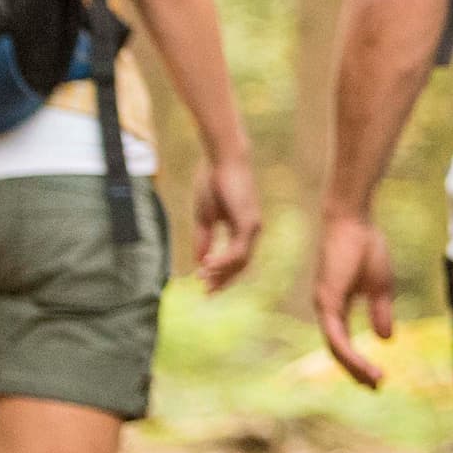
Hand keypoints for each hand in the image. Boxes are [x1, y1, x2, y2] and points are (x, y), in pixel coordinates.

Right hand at [192, 148, 263, 292]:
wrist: (222, 160)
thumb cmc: (212, 182)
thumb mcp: (205, 217)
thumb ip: (204, 240)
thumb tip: (200, 262)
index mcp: (241, 228)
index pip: (235, 259)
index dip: (221, 274)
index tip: (206, 287)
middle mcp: (251, 230)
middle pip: (241, 265)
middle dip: (223, 280)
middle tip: (207, 293)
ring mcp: (253, 227)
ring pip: (240, 261)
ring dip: (221, 273)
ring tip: (204, 279)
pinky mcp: (249, 223)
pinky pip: (238, 251)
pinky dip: (224, 261)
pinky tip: (208, 265)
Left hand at [315, 211, 396, 387]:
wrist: (353, 220)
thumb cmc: (365, 246)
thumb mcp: (380, 286)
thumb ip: (380, 312)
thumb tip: (385, 338)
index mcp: (336, 306)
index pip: (342, 343)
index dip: (358, 362)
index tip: (377, 378)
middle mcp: (326, 309)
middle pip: (337, 351)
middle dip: (356, 372)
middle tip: (375, 387)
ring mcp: (324, 304)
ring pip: (335, 348)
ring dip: (354, 368)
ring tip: (374, 381)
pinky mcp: (327, 299)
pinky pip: (336, 335)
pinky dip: (349, 353)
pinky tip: (363, 364)